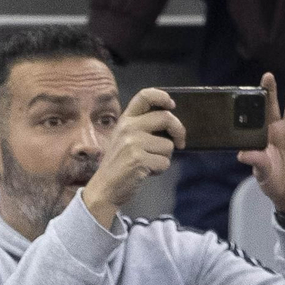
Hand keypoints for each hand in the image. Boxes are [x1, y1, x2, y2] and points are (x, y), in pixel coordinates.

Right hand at [81, 87, 185, 227]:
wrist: (104, 189)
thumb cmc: (118, 165)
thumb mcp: (123, 139)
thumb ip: (141, 127)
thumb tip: (170, 122)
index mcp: (125, 120)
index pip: (145, 96)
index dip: (163, 97)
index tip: (172, 105)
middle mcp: (128, 128)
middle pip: (166, 118)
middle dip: (179, 131)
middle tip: (180, 142)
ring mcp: (133, 143)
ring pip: (168, 145)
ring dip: (164, 157)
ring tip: (148, 163)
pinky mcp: (139, 160)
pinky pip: (165, 162)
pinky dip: (159, 170)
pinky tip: (146, 172)